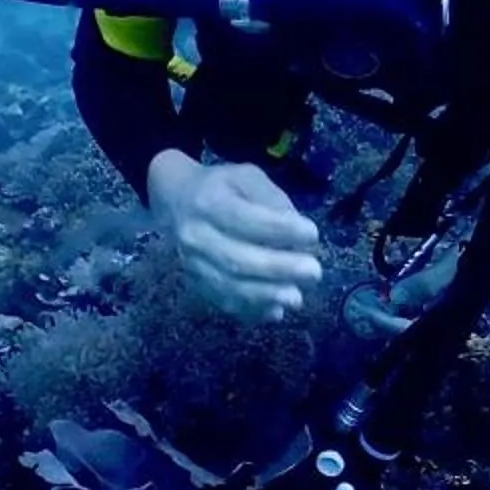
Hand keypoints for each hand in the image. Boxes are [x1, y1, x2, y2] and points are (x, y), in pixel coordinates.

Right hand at [145, 152, 322, 317]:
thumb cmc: (221, 188)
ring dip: (265, 295)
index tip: (313, 234)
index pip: (245, 219)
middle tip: (313, 271)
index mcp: (208, 202)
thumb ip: (272, 200)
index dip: (280, 229)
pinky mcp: (196, 284)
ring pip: (229, 286)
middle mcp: (195, 236)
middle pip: (237, 259)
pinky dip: (250, 311)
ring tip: (297, 298)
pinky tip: (275, 311)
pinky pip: (223, 302)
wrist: (176, 201)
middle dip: (278, 268)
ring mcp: (192, 264)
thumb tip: (296, 232)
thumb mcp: (246, 177)